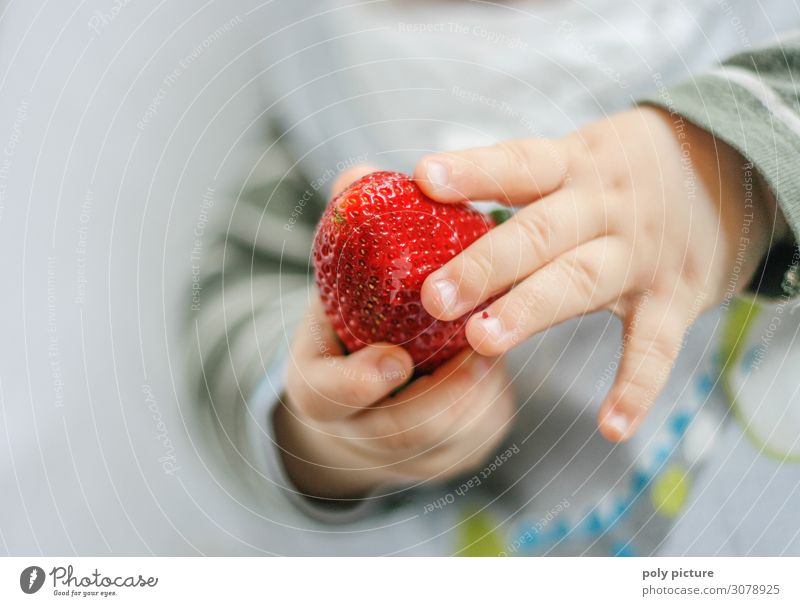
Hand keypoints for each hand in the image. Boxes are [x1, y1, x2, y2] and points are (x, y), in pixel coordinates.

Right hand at [275, 166, 514, 499]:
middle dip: (443, 392)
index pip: (325, 397)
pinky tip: (497, 362)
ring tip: (496, 345)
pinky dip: (490, 402)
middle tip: (477, 348)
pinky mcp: (446, 456)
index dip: (358, 383)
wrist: (366, 381)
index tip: (396, 358)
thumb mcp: (339, 282)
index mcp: (318, 387)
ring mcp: (402, 456)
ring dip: (476, 395)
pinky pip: (476, 438)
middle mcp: (356, 433)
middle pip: (399, 432)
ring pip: (448, 439)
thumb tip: (360, 172)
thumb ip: (350, 232)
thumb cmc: (353, 319)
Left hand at [414, 107, 783, 441]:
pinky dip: (636, 387)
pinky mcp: (675, 298)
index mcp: (575, 165)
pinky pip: (656, 346)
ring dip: (531, 310)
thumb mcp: (582, 156)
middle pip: (541, 233)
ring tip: (483, 340)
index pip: (521, 163)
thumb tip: (428, 208)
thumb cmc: (627, 172)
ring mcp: (641, 255)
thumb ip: (522, 182)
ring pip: (582, 281)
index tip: (425, 178)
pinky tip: (612, 427)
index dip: (474, 171)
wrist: (734, 173)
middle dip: (486, 265)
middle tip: (434, 297)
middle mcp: (606, 207)